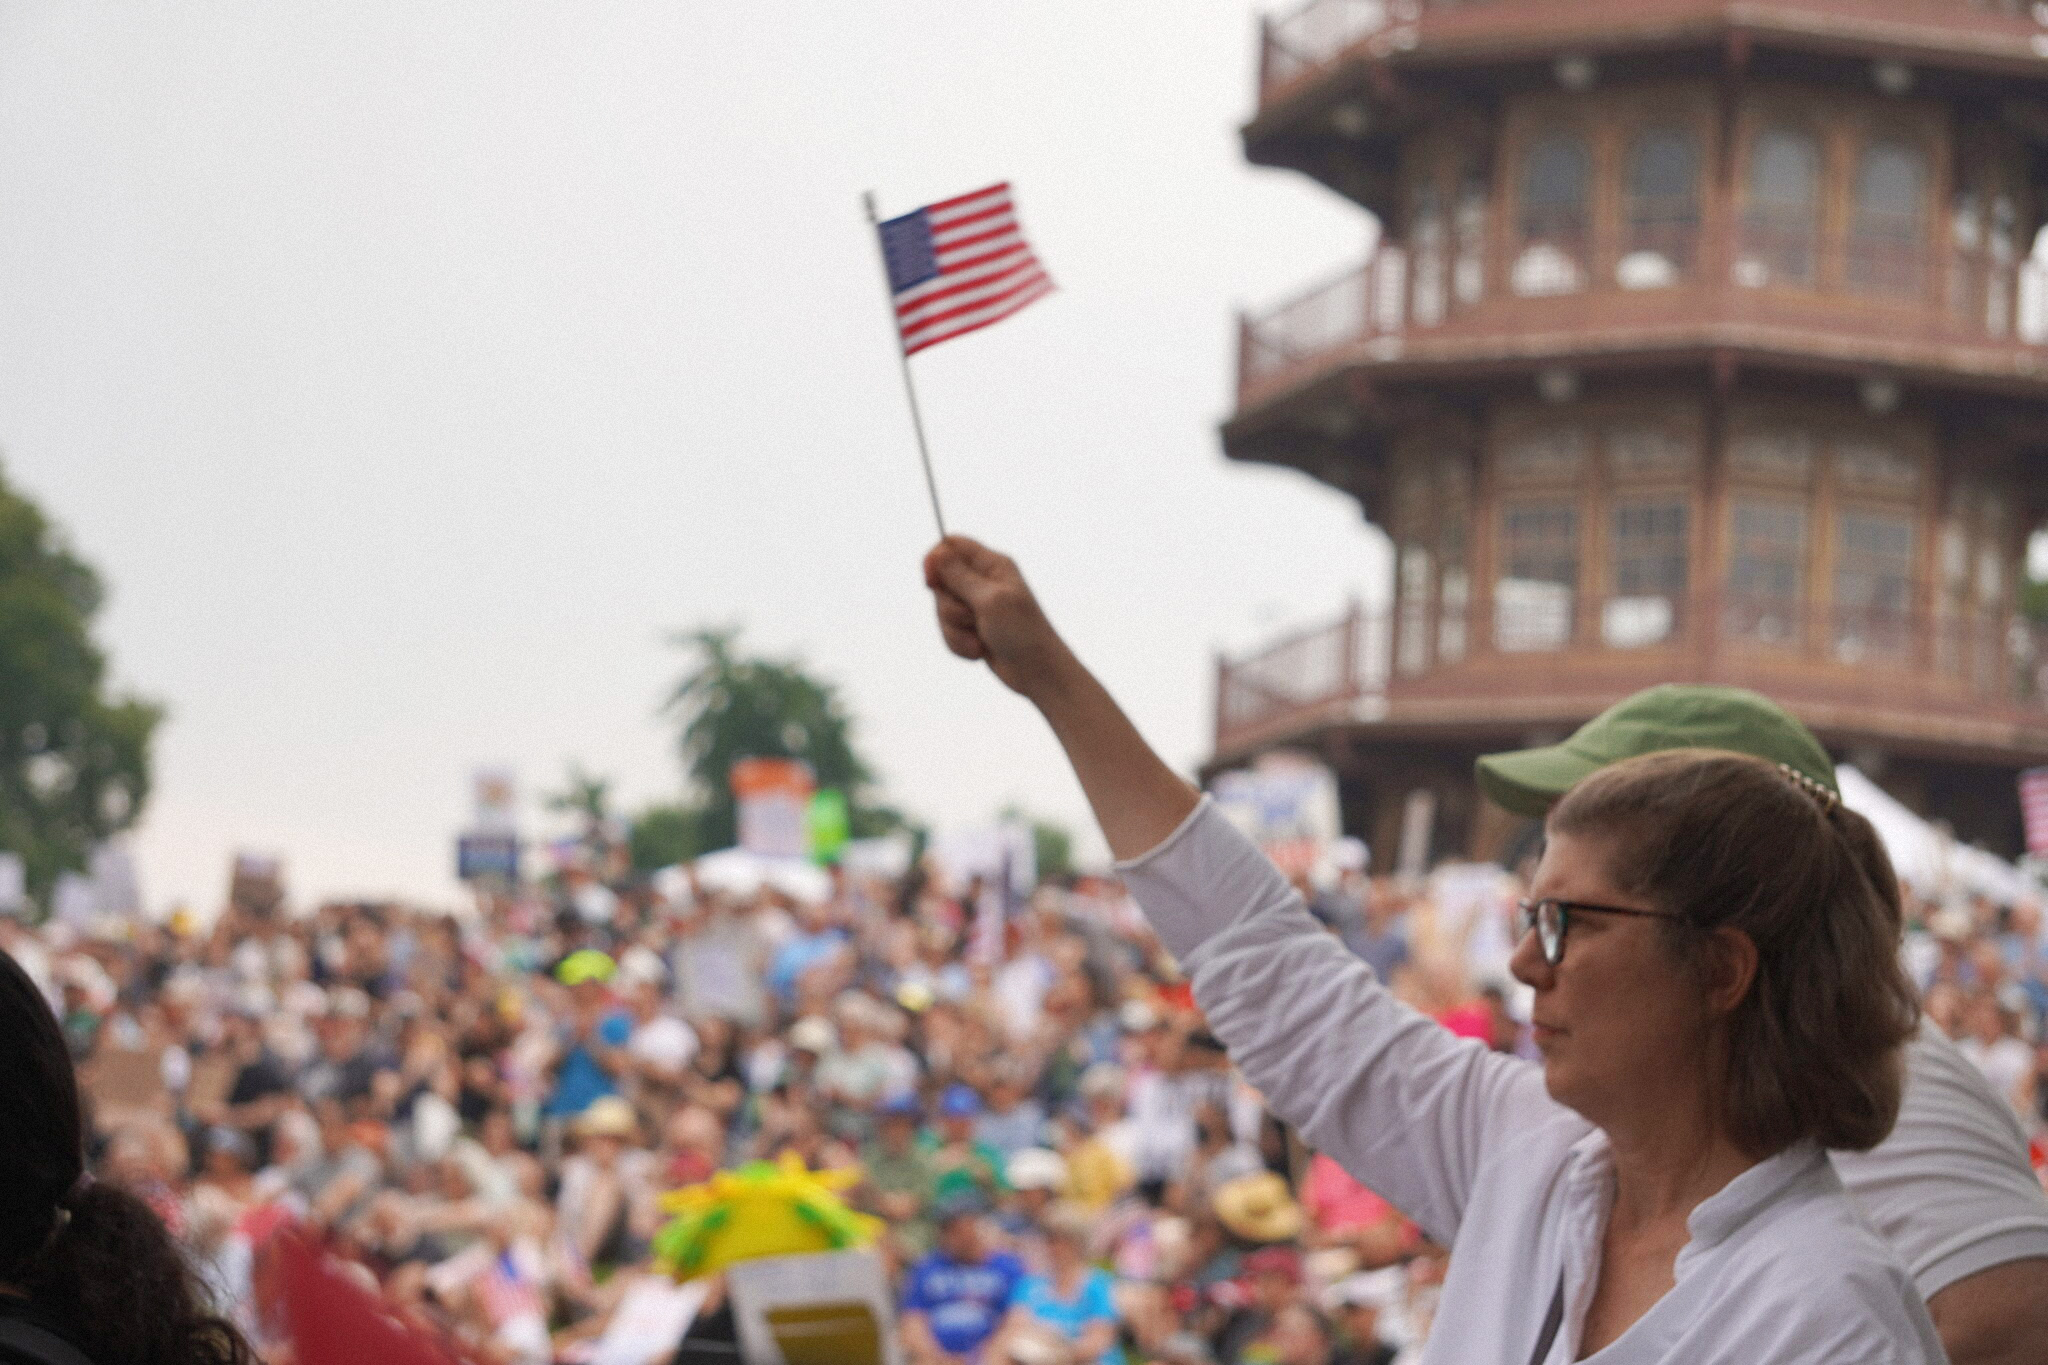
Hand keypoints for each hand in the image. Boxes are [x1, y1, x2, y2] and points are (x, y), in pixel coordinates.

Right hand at [923, 536, 1075, 701]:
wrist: (1038, 672)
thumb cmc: (1022, 632)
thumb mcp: (989, 600)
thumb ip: (960, 577)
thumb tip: (939, 552)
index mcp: (992, 565)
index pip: (952, 545)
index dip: (935, 560)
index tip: (931, 582)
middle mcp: (983, 581)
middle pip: (941, 582)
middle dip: (948, 607)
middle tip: (971, 618)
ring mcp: (976, 606)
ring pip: (942, 611)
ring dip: (955, 631)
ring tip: (980, 641)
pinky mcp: (971, 629)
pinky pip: (948, 632)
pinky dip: (959, 645)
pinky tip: (980, 651)